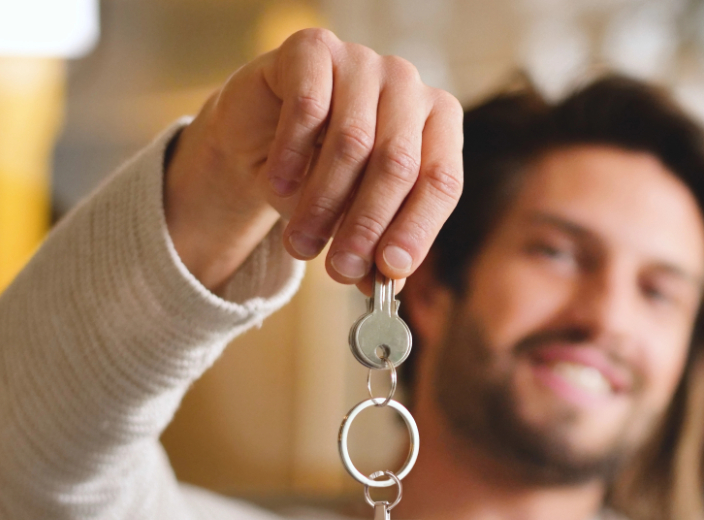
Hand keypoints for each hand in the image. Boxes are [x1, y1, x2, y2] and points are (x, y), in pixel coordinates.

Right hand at [164, 30, 463, 294]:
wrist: (262, 135)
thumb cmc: (324, 176)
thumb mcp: (355, 218)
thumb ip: (376, 250)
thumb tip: (386, 287)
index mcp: (439, 124)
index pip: (441, 181)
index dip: (417, 229)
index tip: (391, 271)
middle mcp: (409, 86)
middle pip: (398, 164)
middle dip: (366, 226)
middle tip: (339, 270)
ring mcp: (364, 61)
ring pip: (352, 142)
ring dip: (322, 203)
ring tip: (301, 244)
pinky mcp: (315, 48)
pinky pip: (308, 108)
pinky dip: (291, 157)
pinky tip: (277, 189)